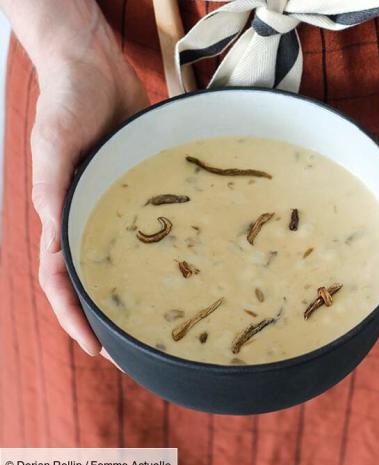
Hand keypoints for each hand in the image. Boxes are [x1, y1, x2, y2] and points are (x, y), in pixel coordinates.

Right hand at [30, 23, 147, 354]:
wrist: (95, 67)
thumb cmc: (67, 102)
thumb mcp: (53, 143)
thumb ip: (52, 186)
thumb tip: (54, 232)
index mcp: (60, 215)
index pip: (60, 280)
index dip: (74, 316)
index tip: (95, 348)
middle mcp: (88, 217)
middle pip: (95, 279)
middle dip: (110, 316)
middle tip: (139, 348)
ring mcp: (117, 206)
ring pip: (126, 258)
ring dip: (140, 289)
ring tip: (168, 319)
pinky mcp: (142, 189)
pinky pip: (155, 226)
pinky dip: (166, 249)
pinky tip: (191, 264)